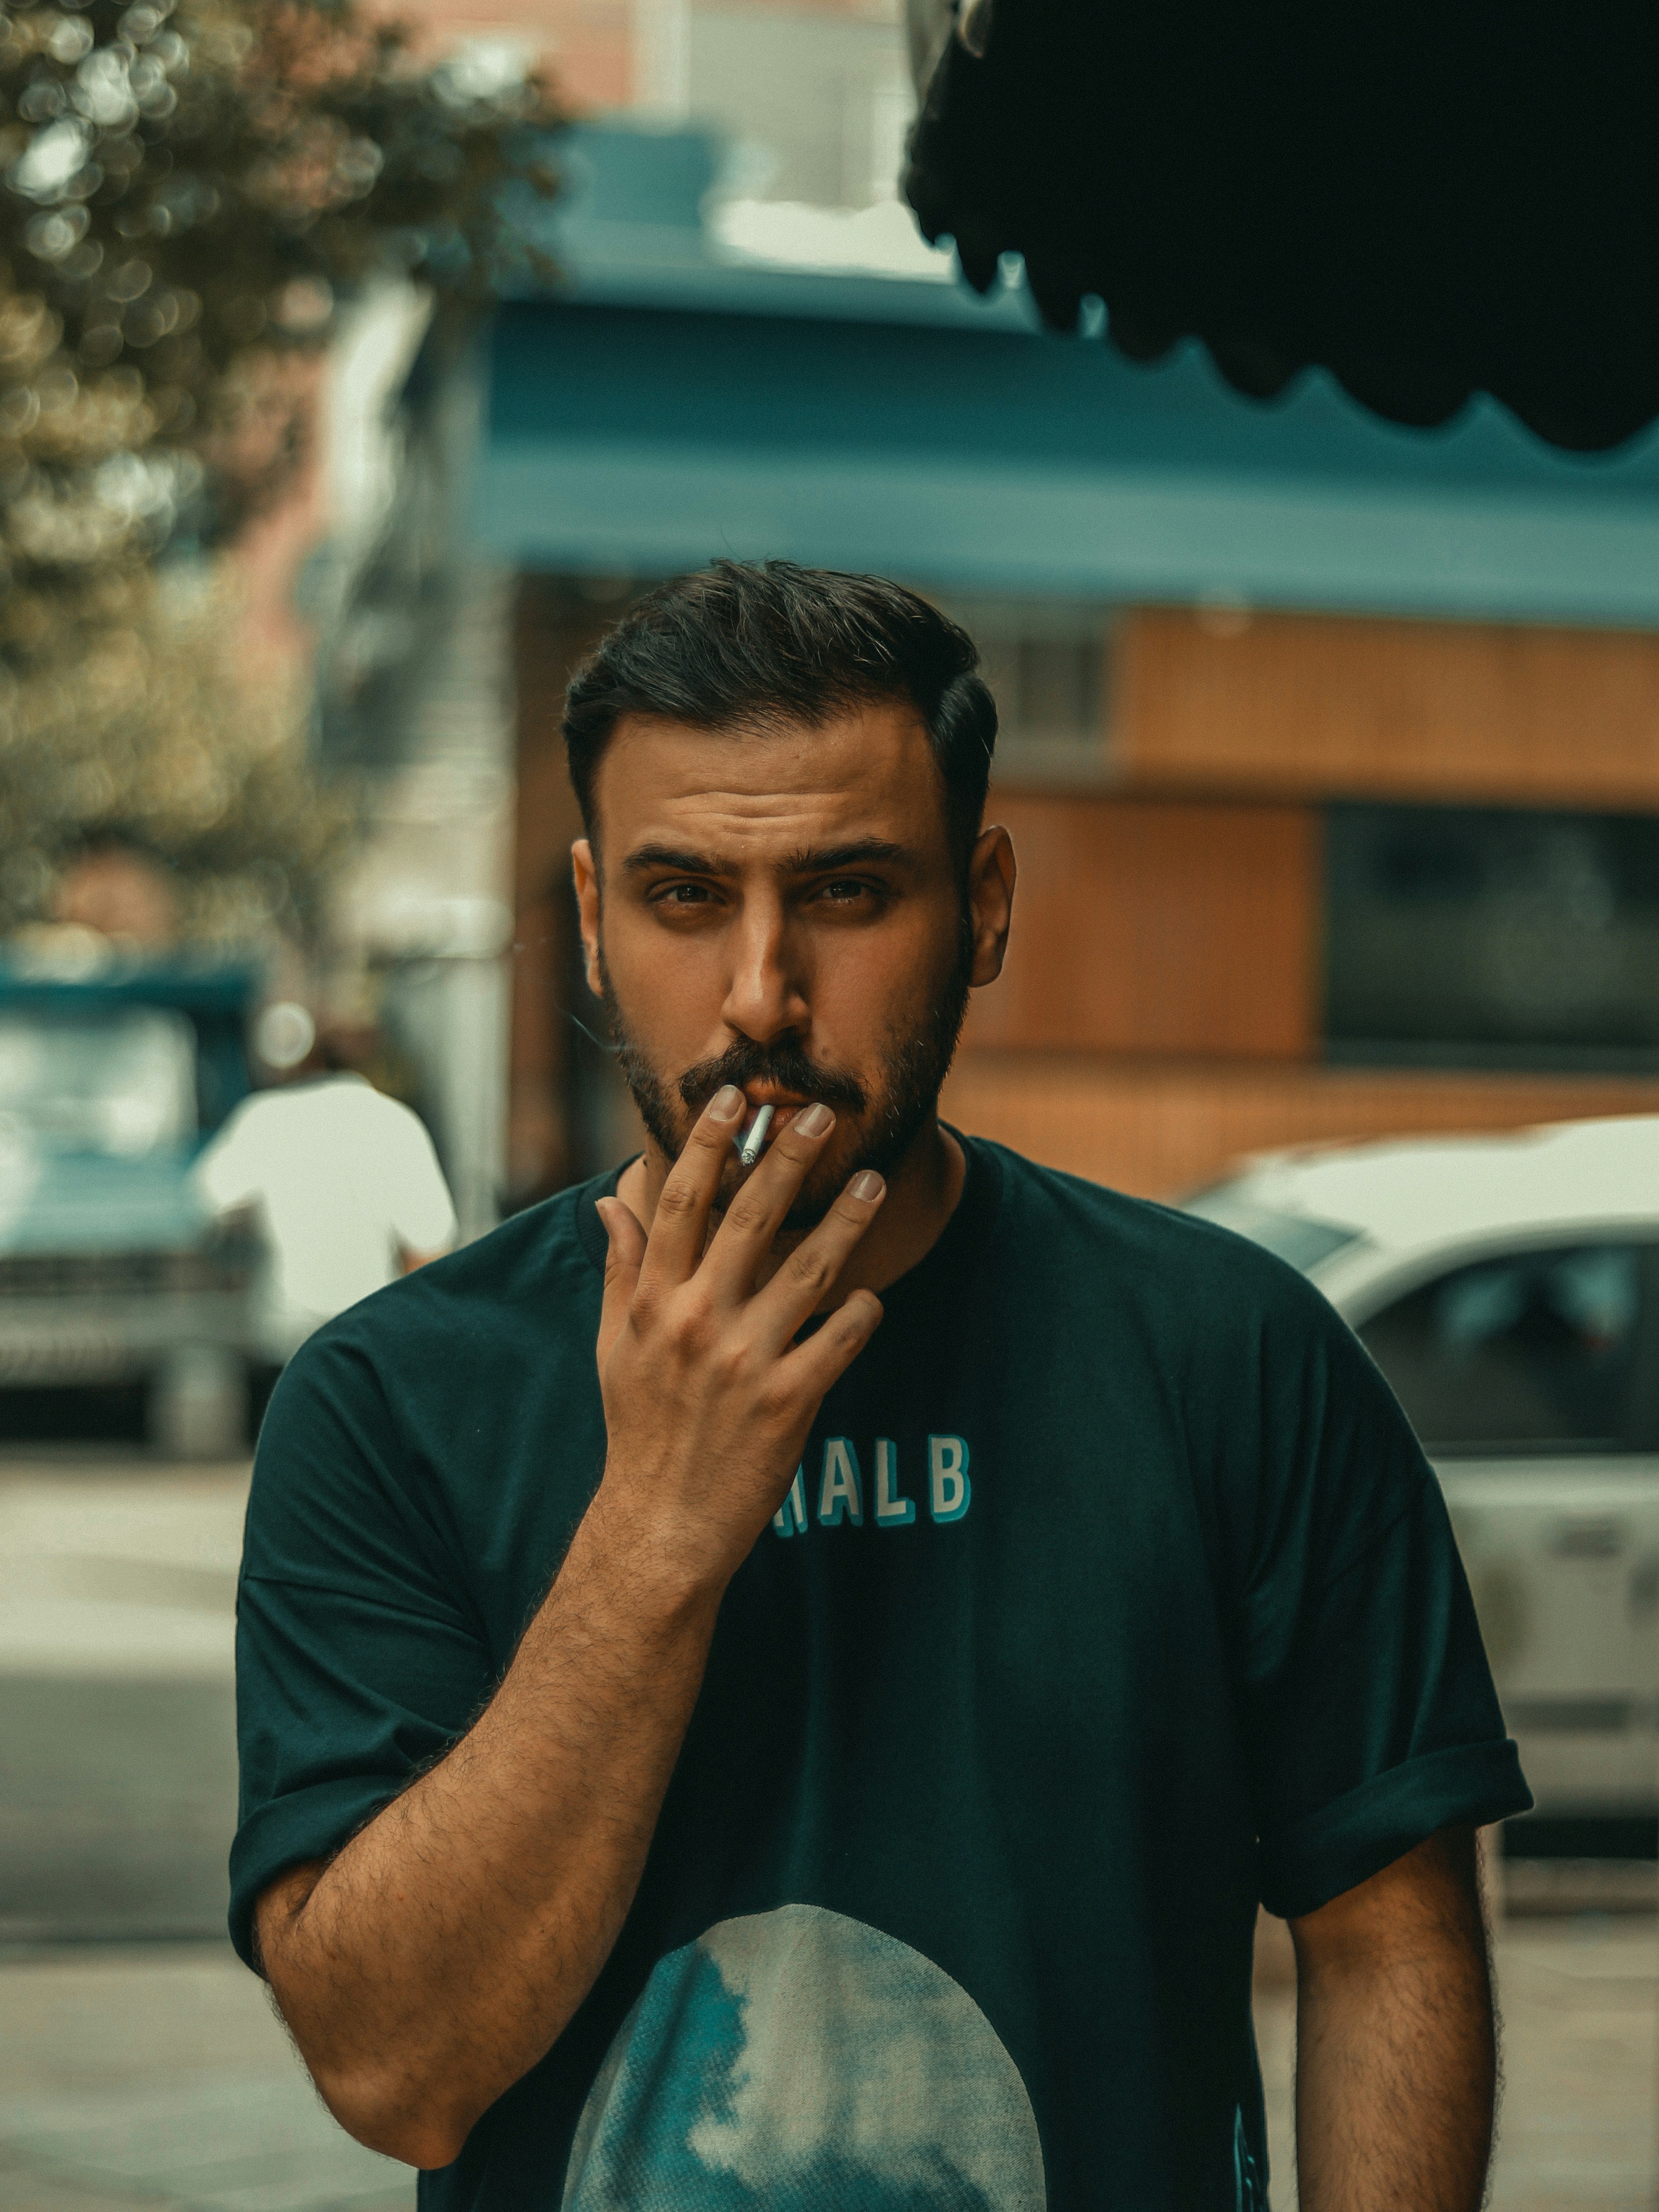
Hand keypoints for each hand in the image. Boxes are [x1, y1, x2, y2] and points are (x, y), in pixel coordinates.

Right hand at [593, 1086, 885, 1592]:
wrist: (659, 1527)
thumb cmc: (639, 1433)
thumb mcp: (614, 1348)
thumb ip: (621, 1271)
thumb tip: (612, 1203)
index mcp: (653, 1302)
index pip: (680, 1202)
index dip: (707, 1143)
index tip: (733, 1097)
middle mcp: (696, 1321)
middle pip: (750, 1218)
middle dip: (789, 1158)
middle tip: (822, 1115)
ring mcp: (744, 1360)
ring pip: (808, 1270)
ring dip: (846, 1222)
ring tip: (875, 1182)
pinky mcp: (787, 1403)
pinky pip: (837, 1342)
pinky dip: (859, 1315)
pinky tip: (873, 1297)